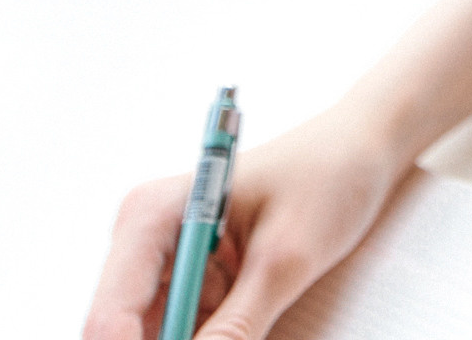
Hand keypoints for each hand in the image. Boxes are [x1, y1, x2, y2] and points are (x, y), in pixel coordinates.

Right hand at [82, 105, 403, 339]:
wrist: (360, 150)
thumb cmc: (328, 177)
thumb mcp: (288, 257)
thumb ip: (240, 323)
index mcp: (152, 216)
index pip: (110, 316)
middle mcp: (147, 242)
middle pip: (124, 334)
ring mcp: (169, 267)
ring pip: (154, 337)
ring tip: (251, 320)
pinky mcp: (196, 286)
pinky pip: (187, 333)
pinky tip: (249, 329)